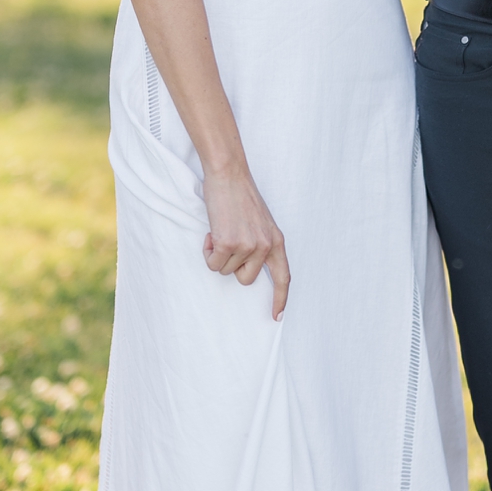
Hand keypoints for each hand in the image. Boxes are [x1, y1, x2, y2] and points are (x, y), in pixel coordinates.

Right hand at [201, 170, 289, 316]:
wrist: (229, 175)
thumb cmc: (241, 197)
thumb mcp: (261, 222)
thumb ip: (261, 244)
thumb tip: (249, 267)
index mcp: (277, 241)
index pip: (283, 277)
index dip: (281, 298)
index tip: (277, 315)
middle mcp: (265, 246)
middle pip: (246, 279)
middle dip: (233, 266)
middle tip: (229, 242)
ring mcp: (247, 246)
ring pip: (225, 270)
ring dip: (218, 254)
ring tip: (221, 230)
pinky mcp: (228, 244)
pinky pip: (212, 263)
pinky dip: (207, 251)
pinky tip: (212, 232)